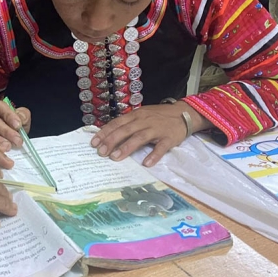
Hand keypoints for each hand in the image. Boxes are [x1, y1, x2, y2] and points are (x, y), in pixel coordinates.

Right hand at [0, 100, 31, 150]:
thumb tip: (21, 118)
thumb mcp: (22, 119)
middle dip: (6, 132)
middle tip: (17, 141)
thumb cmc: (15, 126)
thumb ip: (23, 116)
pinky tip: (0, 153)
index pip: (0, 107)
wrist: (10, 138)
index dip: (9, 115)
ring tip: (9, 147)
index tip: (18, 125)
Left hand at [90, 102, 211, 166]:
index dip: (105, 132)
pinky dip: (153, 155)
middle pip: (125, 130)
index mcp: (135, 115)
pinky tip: (146, 163)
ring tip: (116, 157)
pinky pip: (161, 147)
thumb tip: (109, 134)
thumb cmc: (158, 116)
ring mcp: (156, 129)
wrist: (183, 113)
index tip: (94, 143)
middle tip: (101, 152)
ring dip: (127, 147)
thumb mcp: (141, 115)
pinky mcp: (169, 138)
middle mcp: (144, 121)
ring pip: (139, 138)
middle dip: (111, 141)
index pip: (117, 123)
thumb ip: (128, 123)